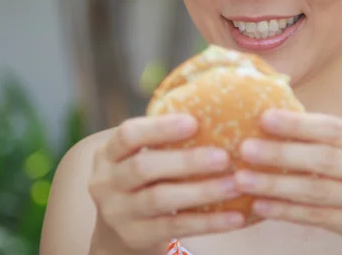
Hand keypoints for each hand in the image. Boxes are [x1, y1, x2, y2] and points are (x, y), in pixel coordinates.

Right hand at [88, 114, 245, 254]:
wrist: (117, 229)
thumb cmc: (143, 179)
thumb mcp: (140, 156)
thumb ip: (164, 138)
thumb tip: (216, 106)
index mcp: (107, 154)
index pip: (128, 135)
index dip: (160, 128)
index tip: (194, 122)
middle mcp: (106, 182)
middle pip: (143, 168)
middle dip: (186, 161)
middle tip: (224, 157)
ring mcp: (117, 213)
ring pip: (160, 199)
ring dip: (202, 191)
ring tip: (235, 184)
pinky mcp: (135, 236)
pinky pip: (175, 227)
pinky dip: (208, 222)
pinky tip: (235, 217)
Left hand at [234, 110, 341, 254]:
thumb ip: (328, 141)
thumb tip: (272, 119)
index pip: (334, 128)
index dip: (298, 123)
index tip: (264, 118)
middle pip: (324, 158)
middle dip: (281, 152)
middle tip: (245, 149)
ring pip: (317, 190)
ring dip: (276, 184)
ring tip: (243, 179)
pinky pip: (317, 216)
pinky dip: (286, 210)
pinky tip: (260, 206)